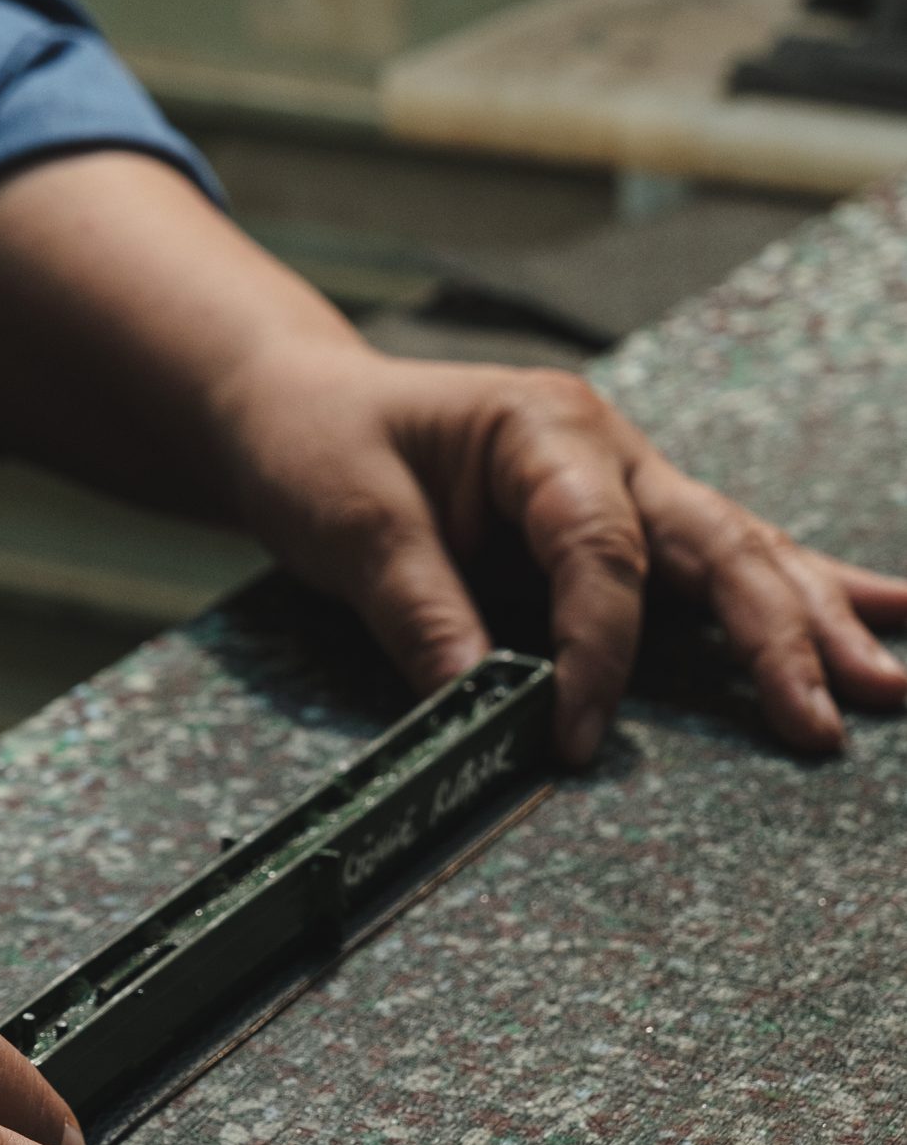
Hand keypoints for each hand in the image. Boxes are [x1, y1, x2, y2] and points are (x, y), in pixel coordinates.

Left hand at [218, 339, 906, 763]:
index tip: (572, 739)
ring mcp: (628, 483)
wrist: (297, 405)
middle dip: (778, 634)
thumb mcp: (350, 523)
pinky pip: (723, 559)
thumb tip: (487, 712)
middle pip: (714, 545)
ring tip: (889, 683)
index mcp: (544, 430)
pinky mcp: (626, 522)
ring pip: (741, 552)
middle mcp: (608, 451)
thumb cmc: (321, 448)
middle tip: (828, 717)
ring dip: (814, 619)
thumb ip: (421, 613)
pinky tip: (885, 618)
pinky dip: (800, 592)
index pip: (599, 553)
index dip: (597, 654)